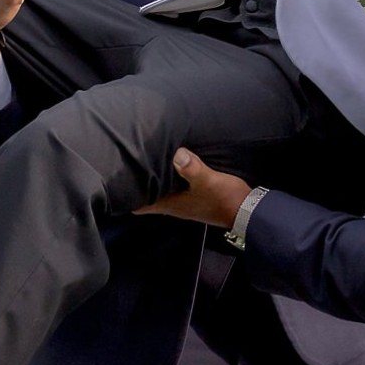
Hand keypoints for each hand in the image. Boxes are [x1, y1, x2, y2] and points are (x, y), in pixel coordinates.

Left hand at [135, 149, 251, 228]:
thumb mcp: (208, 181)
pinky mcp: (197, 198)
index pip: (141, 206)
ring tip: (146, 162)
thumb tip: (177, 153)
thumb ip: (192, 168)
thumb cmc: (224, 198)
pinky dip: (170, 179)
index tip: (117, 185)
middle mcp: (176, 205)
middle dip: (140, 185)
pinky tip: (172, 165)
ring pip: (163, 192)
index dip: (128, 197)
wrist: (248, 210)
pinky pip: (176, 187)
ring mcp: (186, 203)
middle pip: (150, 197)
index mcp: (172, 204)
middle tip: (128, 167)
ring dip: (156, 181)